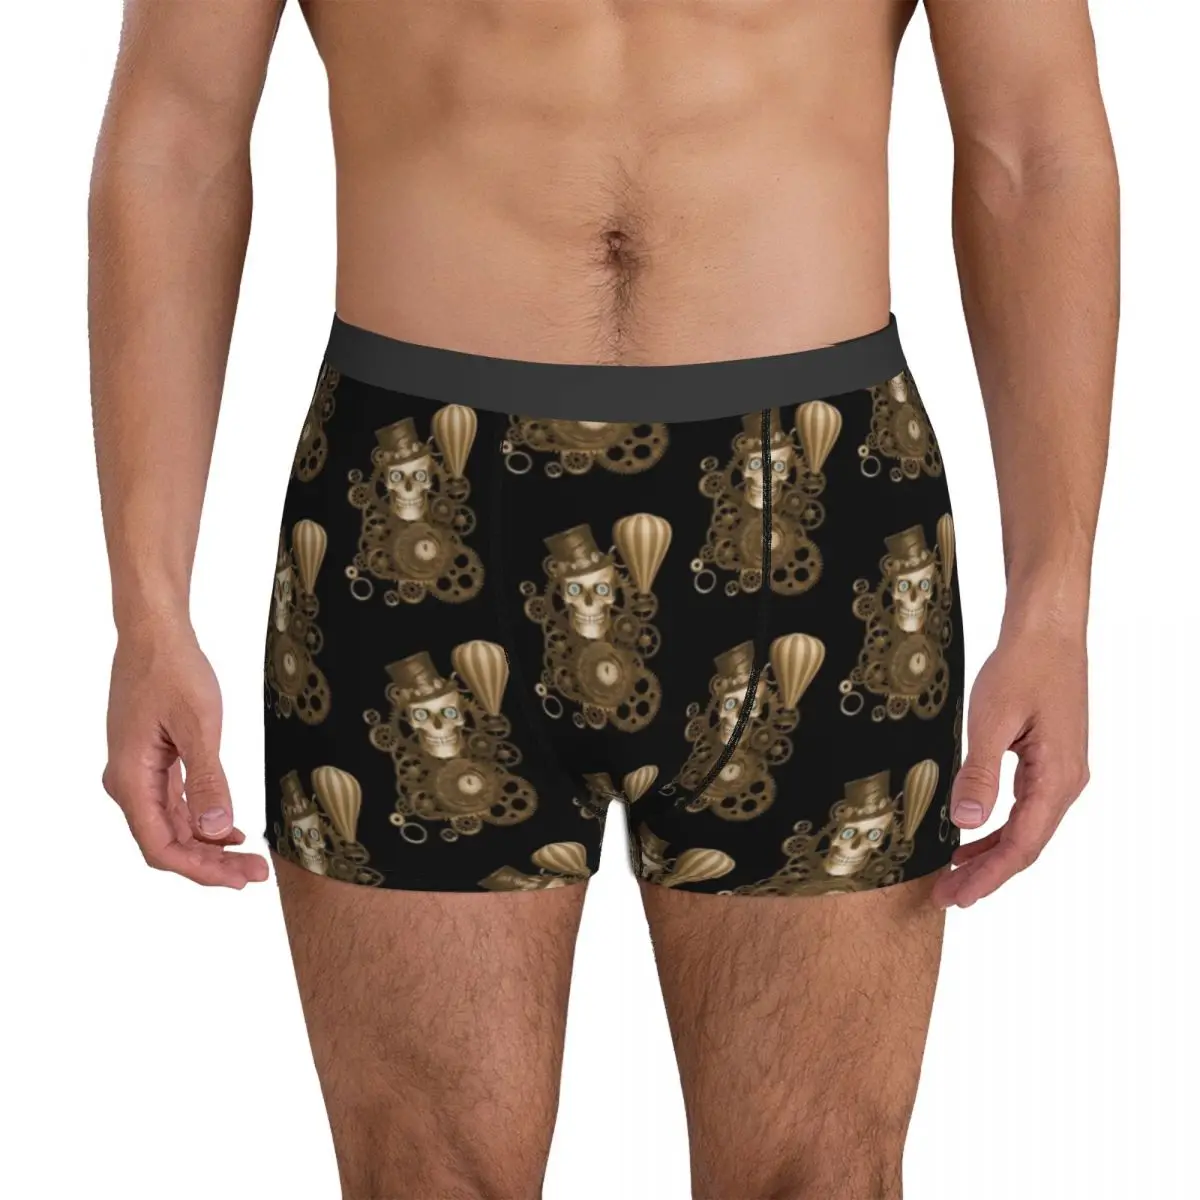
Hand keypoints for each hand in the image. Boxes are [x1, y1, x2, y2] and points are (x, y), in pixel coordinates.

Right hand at [103, 617, 268, 887]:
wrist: (154, 632)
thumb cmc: (174, 670)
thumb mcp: (199, 725)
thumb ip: (207, 781)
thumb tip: (215, 831)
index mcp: (131, 780)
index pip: (161, 846)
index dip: (200, 870)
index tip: (238, 880)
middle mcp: (128, 782)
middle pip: (168, 842)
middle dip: (211, 864)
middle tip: (255, 874)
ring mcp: (138, 773)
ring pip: (173, 826)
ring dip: (209, 846)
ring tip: (250, 859)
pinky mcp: (151, 761)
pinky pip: (174, 804)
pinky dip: (202, 820)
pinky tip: (229, 831)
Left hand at [931, 616, 1089, 908]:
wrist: (1046, 632)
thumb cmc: (1021, 668)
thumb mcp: (991, 720)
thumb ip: (980, 773)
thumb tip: (966, 822)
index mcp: (1057, 778)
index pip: (1023, 845)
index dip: (989, 875)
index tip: (958, 896)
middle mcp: (1065, 782)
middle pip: (1026, 845)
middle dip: (986, 874)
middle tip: (947, 896)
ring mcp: (1059, 773)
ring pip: (1025, 829)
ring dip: (991, 854)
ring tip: (955, 875)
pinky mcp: (1048, 761)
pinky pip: (1024, 808)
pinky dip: (998, 828)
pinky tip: (971, 836)